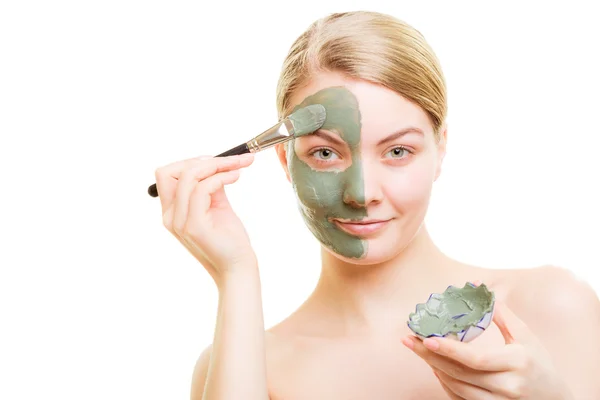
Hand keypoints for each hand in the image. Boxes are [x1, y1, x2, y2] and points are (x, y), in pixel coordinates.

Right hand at [155, 154, 256, 283]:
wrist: (238, 267)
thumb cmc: (229, 239)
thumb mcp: (217, 206)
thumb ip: (210, 186)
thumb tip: (215, 163)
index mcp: (172, 211)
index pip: (166, 174)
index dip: (190, 162)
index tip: (217, 161)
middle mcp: (170, 216)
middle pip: (171, 171)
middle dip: (202, 160)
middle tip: (231, 161)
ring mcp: (180, 222)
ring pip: (188, 176)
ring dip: (217, 165)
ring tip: (238, 167)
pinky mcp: (194, 227)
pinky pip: (202, 189)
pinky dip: (220, 177)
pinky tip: (236, 176)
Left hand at [402, 289, 572, 398]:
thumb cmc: (540, 365)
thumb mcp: (527, 337)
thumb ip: (503, 315)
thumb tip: (479, 289)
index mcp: (516, 362)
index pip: (475, 359)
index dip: (448, 350)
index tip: (426, 338)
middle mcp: (507, 386)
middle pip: (459, 373)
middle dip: (429, 356)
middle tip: (408, 340)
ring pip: (456, 387)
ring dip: (434, 367)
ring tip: (418, 349)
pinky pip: (459, 397)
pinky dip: (444, 382)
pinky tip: (434, 366)